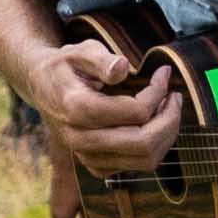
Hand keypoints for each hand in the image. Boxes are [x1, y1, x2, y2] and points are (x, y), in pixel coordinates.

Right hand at [14, 26, 190, 169]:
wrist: (42, 87)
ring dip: (167, 134)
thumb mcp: (80, 51)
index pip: (135, 111)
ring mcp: (88, 156)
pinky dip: (155, 146)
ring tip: (169, 108)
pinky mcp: (96, 166)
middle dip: (170, 119)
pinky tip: (154, 123)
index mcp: (76, 107)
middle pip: (144, 143)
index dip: (157, 92)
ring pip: (146, 160)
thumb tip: (123, 68)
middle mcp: (80, 138)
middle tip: (174, 96)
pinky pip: (138, 166)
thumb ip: (101, 59)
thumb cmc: (66, 65)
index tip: (163, 73)